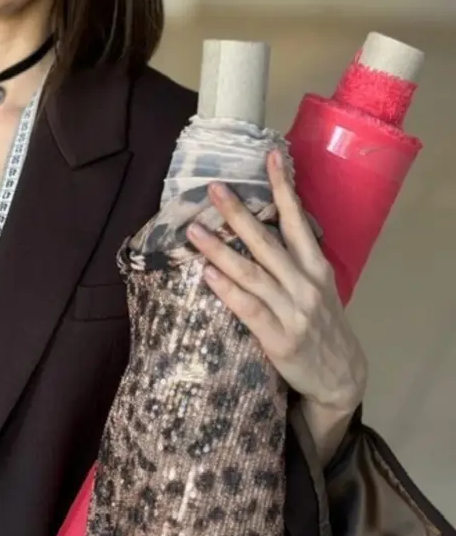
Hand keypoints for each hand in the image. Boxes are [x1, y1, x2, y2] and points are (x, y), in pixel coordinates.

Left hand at [185, 150, 368, 412]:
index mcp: (317, 269)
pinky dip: (228, 290)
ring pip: (252, 273)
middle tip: (215, 188)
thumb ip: (299, 263)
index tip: (271, 156)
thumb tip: (269, 230)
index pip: (298, 220)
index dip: (283, 188)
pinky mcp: (279, 339)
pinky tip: (209, 275)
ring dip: (221, 249)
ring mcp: (293, 312)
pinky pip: (249, 309)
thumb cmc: (324, 329)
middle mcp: (306, 285)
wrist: (342, 379)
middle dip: (239, 213)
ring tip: (195, 230)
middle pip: (267, 242)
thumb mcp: (322, 290)